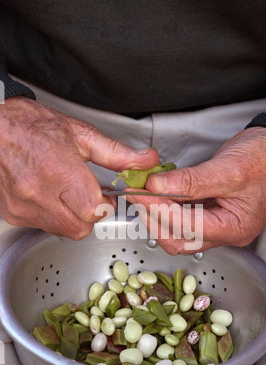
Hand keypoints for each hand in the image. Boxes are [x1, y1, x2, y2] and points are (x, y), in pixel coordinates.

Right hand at [0, 96, 158, 238]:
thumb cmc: (33, 127)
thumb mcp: (81, 134)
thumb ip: (117, 154)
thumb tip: (146, 161)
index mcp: (60, 171)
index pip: (94, 211)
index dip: (104, 205)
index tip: (103, 195)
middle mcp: (39, 193)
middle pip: (80, 228)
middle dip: (90, 216)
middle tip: (85, 195)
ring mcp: (24, 207)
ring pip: (63, 231)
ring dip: (72, 217)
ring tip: (64, 191)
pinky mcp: (14, 214)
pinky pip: (43, 226)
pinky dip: (52, 216)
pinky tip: (47, 195)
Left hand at [126, 127, 265, 253]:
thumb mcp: (230, 168)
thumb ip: (191, 181)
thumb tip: (157, 186)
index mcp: (233, 228)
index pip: (185, 227)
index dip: (157, 209)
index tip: (138, 192)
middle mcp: (225, 233)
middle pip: (177, 239)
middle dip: (153, 219)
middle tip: (136, 195)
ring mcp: (218, 225)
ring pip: (177, 232)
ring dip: (158, 214)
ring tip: (144, 193)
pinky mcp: (212, 214)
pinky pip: (184, 218)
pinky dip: (167, 207)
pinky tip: (159, 193)